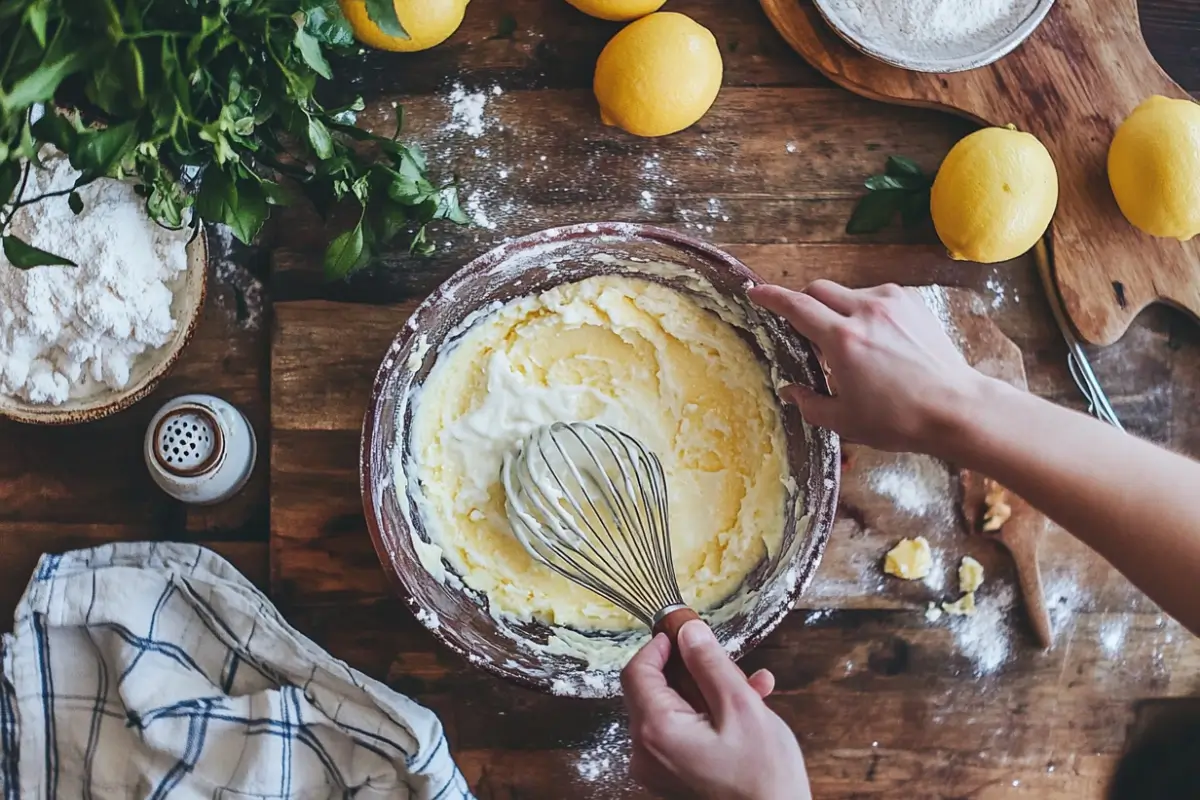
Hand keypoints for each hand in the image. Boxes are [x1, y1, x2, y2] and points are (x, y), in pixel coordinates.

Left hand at [621, 621, 810, 799]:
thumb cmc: (763, 779)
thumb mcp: (742, 708)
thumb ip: (710, 665)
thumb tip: (688, 632)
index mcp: (656, 731)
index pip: (637, 672)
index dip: (659, 645)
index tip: (683, 630)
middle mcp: (646, 752)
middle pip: (655, 690)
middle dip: (693, 669)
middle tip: (727, 660)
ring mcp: (658, 768)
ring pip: (674, 710)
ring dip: (709, 692)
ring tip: (751, 686)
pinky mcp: (674, 777)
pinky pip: (683, 733)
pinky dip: (708, 717)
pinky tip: (747, 708)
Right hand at [749, 281, 985, 455]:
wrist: (957, 409)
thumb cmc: (899, 420)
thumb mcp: (845, 421)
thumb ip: (809, 403)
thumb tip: (789, 391)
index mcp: (842, 339)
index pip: (796, 306)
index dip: (770, 297)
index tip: (755, 292)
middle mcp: (865, 311)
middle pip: (819, 289)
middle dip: (805, 304)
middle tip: (806, 331)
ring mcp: (892, 303)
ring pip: (848, 293)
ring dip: (838, 310)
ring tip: (850, 343)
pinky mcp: (912, 304)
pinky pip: (876, 298)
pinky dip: (865, 312)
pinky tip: (877, 340)